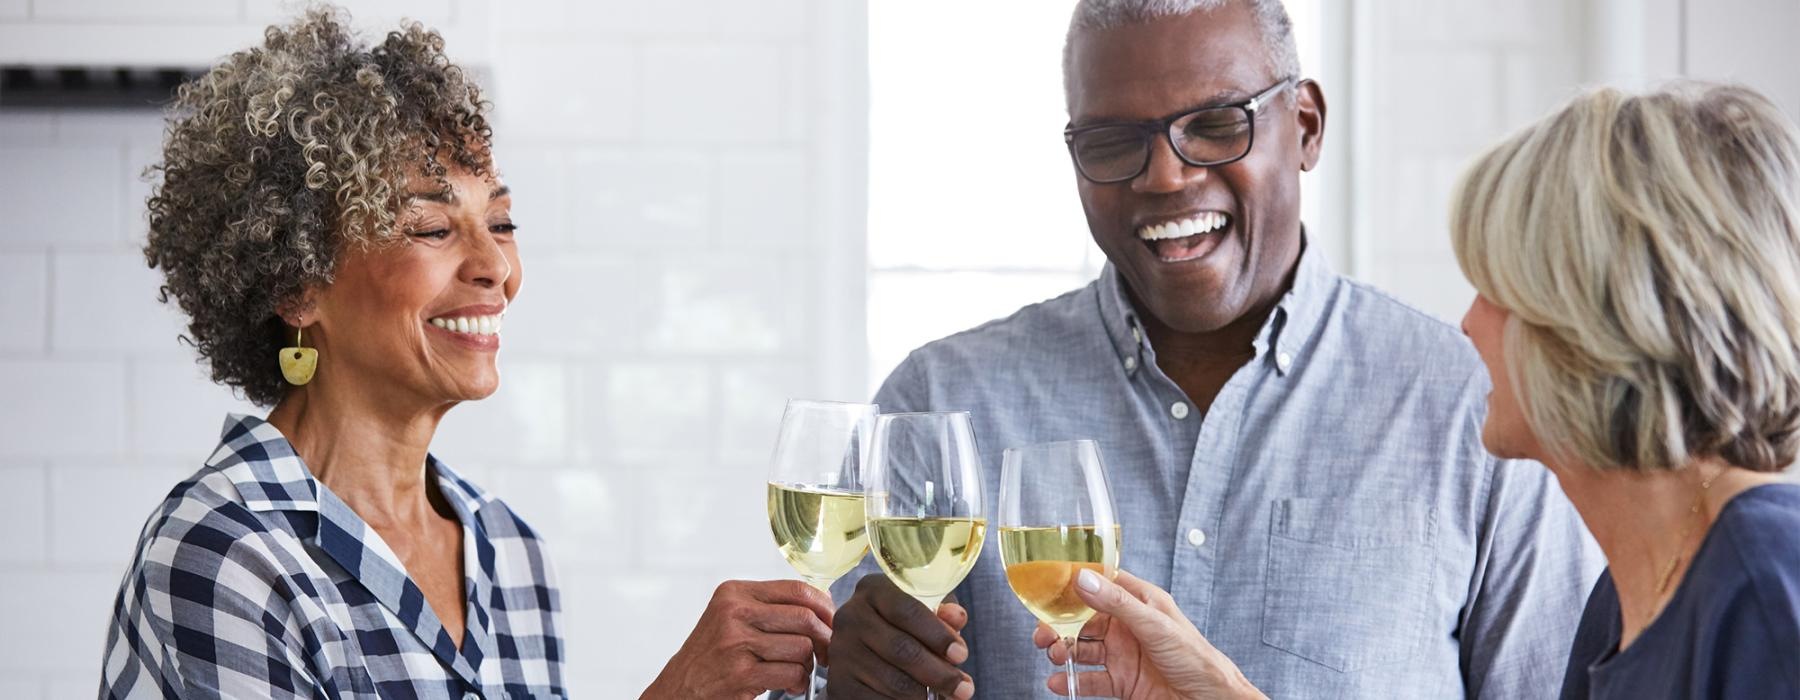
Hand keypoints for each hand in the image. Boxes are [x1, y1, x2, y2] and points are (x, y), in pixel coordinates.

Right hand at [643, 580, 835, 698]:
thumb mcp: (732, 617)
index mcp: (734, 593)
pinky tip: (790, 685)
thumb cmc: (712, 654)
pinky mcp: (742, 674)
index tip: (832, 622)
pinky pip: (792, 673)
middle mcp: (734, 613)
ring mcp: (737, 643)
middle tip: (826, 652)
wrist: (680, 688)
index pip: (796, 589)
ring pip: (802, 648)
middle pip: (804, 618)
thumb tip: (823, 606)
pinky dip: (799, 682)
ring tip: (798, 671)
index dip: (824, 607)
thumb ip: (769, 607)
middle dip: (824, 638)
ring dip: (808, 665)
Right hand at [825, 574, 974, 698]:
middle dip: (939, 673)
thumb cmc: (905, 626)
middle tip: (964, 688)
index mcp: (874, 589)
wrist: (867, 651)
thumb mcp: (925, 612)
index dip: (938, 635)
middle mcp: (850, 616)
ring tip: (944, 695)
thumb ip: (943, 612)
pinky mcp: (838, 682)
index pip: (907, 609)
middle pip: (902, 649)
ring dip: (925, 694)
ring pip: (893, 680)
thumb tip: (956, 617)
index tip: (960, 654)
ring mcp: (841, 650)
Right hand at [1031, 570, 1263, 699]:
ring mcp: (1123, 655)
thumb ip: (1117, 602)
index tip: (1048, 588)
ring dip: (1063, 650)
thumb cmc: (1196, 658)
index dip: (1074, 584)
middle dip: (1060, 624)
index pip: (1101, 584)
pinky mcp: (1122, 682)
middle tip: (1043, 634)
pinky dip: (1071, 680)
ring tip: (1054, 656)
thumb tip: (1083, 578)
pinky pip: (1090, 679)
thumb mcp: (1155, 624)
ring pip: (1082, 648)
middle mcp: (1128, 626)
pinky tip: (1059, 681)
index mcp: (1139, 602)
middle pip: (1084, 619)